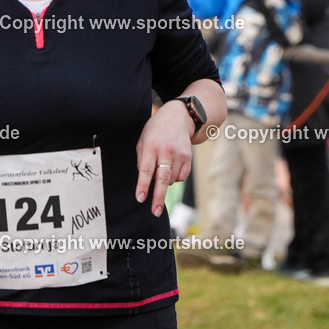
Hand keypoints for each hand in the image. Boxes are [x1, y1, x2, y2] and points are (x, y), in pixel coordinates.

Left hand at [135, 100, 194, 216]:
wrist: (179, 116)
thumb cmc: (156, 129)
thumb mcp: (143, 139)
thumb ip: (142, 158)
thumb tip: (144, 179)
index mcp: (151, 146)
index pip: (146, 169)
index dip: (143, 185)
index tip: (140, 198)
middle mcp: (166, 151)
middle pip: (162, 178)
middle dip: (158, 197)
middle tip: (155, 211)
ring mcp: (179, 154)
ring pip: (171, 179)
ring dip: (165, 182)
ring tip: (162, 169)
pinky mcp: (189, 157)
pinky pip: (181, 177)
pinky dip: (175, 178)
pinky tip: (171, 168)